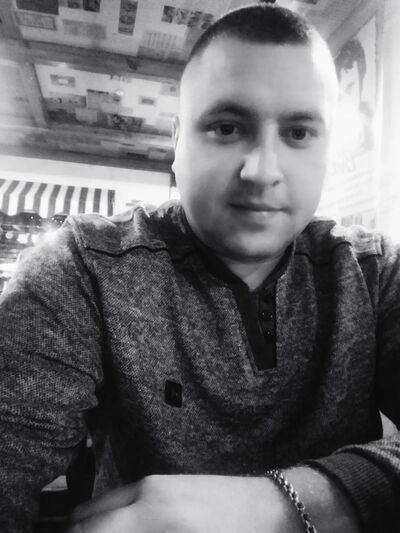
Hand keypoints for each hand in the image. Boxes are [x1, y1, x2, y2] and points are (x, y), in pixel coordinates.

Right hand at [67, 474, 299, 532]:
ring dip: (95, 530)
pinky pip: (118, 502)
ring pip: (99, 508)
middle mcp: (147, 491)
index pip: (90, 531)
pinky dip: (112, 522)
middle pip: (84, 518)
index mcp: (155, 515)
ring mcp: (153, 482)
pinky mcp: (161, 481)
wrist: (270, 508)